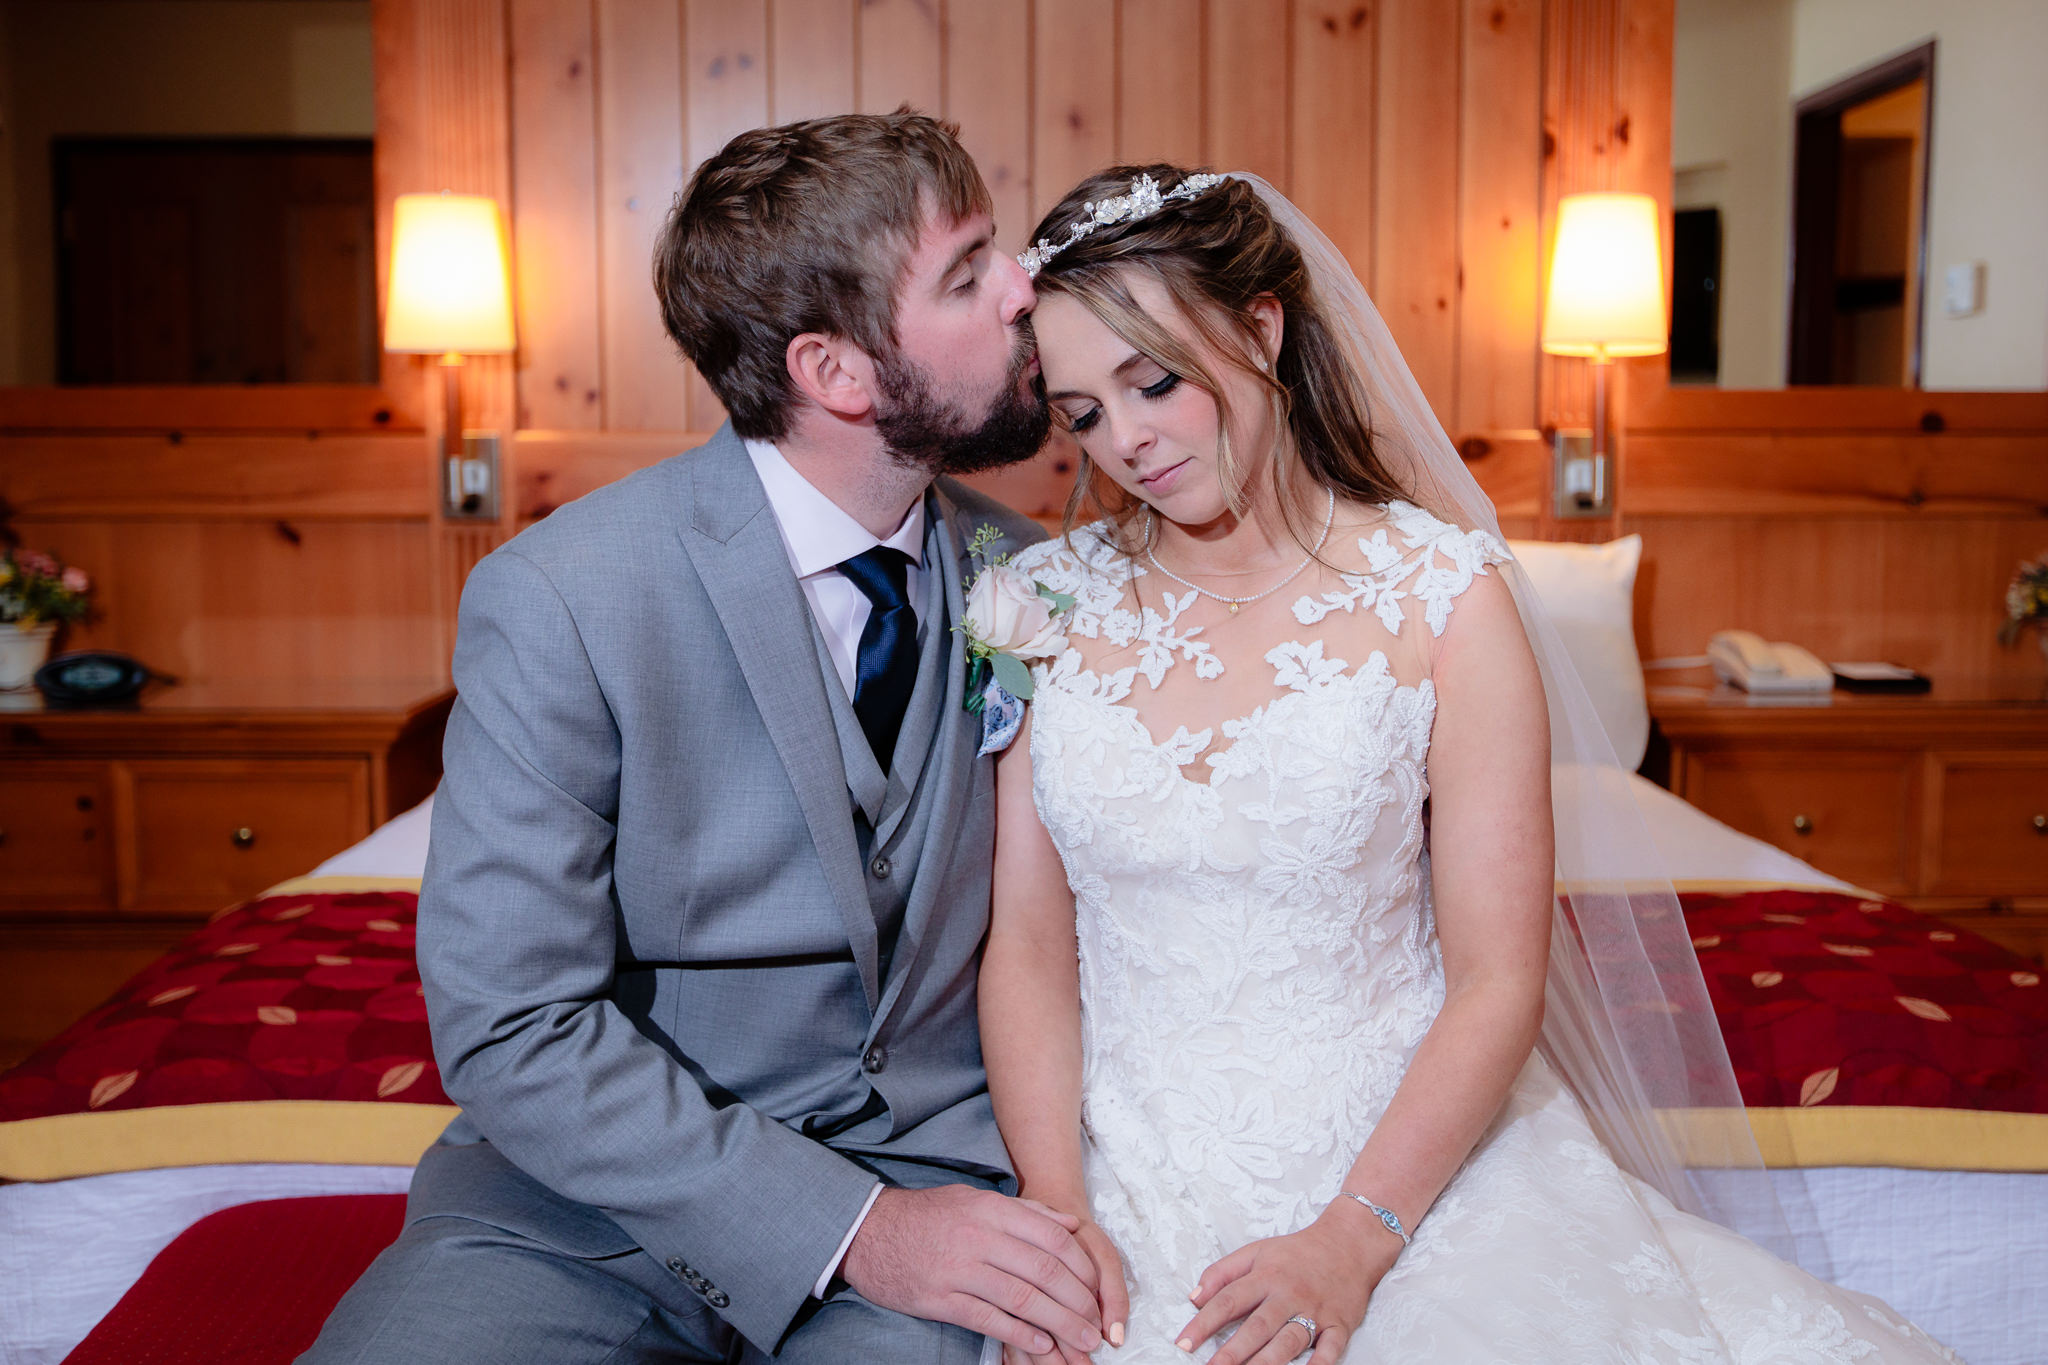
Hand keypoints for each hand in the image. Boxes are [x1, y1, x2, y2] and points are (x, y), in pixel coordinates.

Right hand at [839, 1184, 1104, 1358]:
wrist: (868, 1231)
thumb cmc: (927, 1216)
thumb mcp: (975, 1200)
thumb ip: (1024, 1213)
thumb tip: (1071, 1225)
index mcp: (990, 1209)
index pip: (1052, 1238)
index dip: (1081, 1268)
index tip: (1097, 1291)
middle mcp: (978, 1236)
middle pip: (1043, 1271)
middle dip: (1077, 1302)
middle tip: (1096, 1326)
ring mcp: (958, 1269)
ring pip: (1021, 1298)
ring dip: (1058, 1323)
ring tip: (1080, 1342)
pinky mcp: (940, 1298)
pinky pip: (988, 1319)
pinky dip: (1019, 1334)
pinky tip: (1041, 1344)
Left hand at [1176, 1202, 1401, 1364]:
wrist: (1349, 1243)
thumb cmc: (1297, 1252)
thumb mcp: (1256, 1252)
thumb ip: (1222, 1272)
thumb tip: (1193, 1297)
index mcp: (1266, 1276)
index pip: (1229, 1300)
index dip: (1204, 1323)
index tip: (1184, 1343)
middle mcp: (1289, 1295)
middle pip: (1257, 1326)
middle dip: (1233, 1352)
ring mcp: (1316, 1311)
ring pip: (1289, 1341)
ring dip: (1267, 1362)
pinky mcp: (1340, 1325)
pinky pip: (1331, 1349)